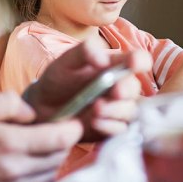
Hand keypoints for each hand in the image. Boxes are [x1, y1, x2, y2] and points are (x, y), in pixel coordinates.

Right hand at [0, 94, 81, 181]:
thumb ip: (8, 104)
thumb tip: (30, 113)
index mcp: (9, 144)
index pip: (59, 138)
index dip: (72, 128)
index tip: (72, 122)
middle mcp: (13, 171)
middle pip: (58, 159)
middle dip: (62, 144)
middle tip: (54, 132)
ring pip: (47, 177)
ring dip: (50, 162)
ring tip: (38, 148)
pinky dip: (33, 178)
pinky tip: (20, 166)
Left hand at [22, 41, 148, 141]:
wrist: (43, 107)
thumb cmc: (59, 79)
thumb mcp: (68, 60)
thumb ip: (85, 51)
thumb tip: (103, 60)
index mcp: (116, 65)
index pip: (139, 60)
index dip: (140, 61)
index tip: (131, 63)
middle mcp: (121, 87)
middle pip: (135, 88)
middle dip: (126, 90)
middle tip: (114, 91)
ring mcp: (118, 109)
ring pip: (130, 111)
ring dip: (116, 110)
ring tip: (96, 109)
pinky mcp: (111, 128)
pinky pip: (120, 130)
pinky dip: (109, 126)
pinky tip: (95, 121)